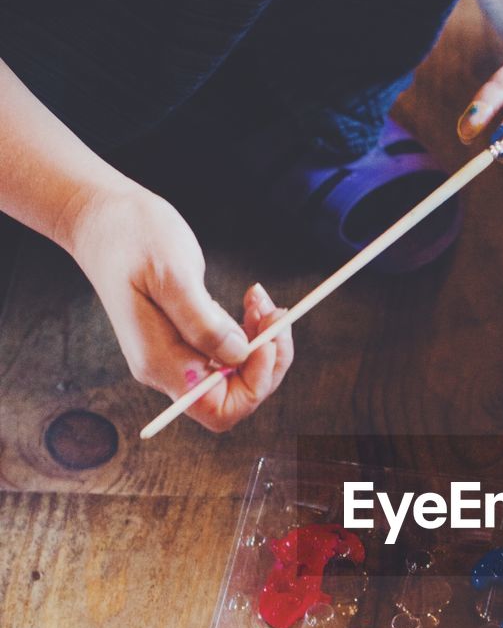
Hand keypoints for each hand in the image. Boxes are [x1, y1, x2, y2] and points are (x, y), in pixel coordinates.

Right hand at [65, 184, 292, 430]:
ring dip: (261, 341)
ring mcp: (174, 355)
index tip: (265, 341)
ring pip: (236, 373)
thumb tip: (237, 356)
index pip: (218, 409)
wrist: (100, 218)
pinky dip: (248, 331)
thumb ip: (203, 323)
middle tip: (276, 314)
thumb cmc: (132, 238)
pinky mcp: (183, 338)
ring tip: (261, 299)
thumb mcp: (172, 275)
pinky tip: (250, 301)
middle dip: (266, 360)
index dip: (253, 384)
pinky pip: (227, 352)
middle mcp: (166, 368)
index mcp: (160, 362)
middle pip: (234, 396)